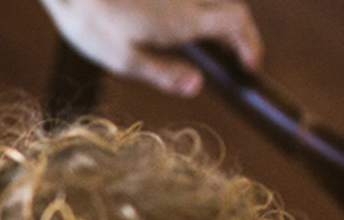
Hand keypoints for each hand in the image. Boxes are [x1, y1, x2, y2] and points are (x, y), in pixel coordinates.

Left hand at [40, 0, 261, 95]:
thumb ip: (163, 73)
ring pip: (209, 3)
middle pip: (229, 10)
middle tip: (237, 59)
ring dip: (218, 22)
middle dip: (239, 35)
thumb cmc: (91, 22)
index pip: (235, 24)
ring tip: (210, 48)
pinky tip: (180, 30)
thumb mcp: (124, 60)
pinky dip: (197, 13)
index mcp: (182, 21)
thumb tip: (198, 87)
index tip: (251, 66)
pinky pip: (189, 1)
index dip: (250, 44)